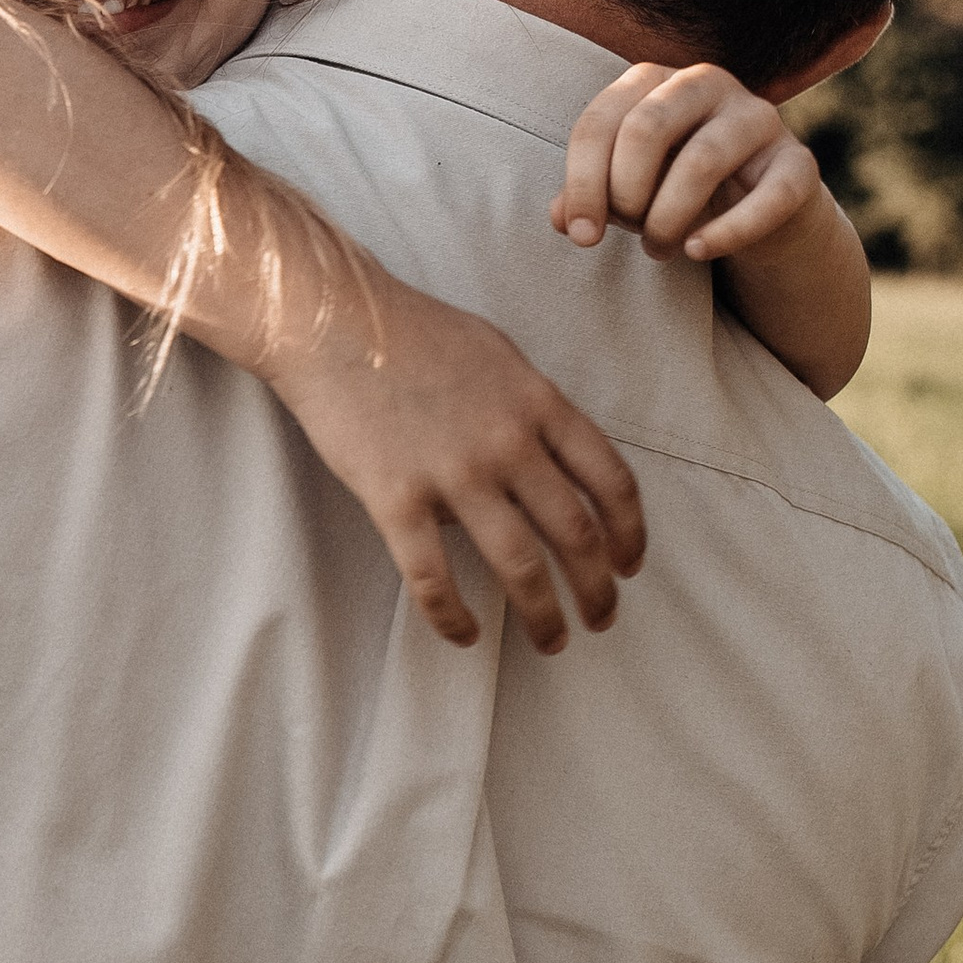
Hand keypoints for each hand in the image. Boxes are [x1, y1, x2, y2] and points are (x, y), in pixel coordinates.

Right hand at [271, 266, 644, 656]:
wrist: (333, 321)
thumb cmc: (413, 331)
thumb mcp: (498, 355)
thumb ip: (533, 407)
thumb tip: (555, 456)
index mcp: (539, 403)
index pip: (610, 481)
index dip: (629, 532)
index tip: (629, 564)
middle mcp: (508, 442)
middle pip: (575, 534)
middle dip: (596, 589)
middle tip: (600, 618)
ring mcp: (453, 473)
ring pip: (518, 565)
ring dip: (543, 614)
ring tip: (551, 641)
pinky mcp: (395, 498)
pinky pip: (433, 576)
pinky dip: (453, 616)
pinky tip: (464, 634)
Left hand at [554, 63, 824, 265]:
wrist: (759, 209)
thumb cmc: (675, 188)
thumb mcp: (625, 188)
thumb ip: (590, 196)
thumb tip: (560, 218)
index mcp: (653, 80)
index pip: (601, 120)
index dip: (583, 182)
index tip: (581, 235)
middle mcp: (706, 84)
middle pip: (647, 128)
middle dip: (626, 193)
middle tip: (627, 232)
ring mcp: (758, 117)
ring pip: (702, 161)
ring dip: (668, 218)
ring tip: (658, 250)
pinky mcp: (799, 162)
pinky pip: (767, 197)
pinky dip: (727, 231)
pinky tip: (697, 251)